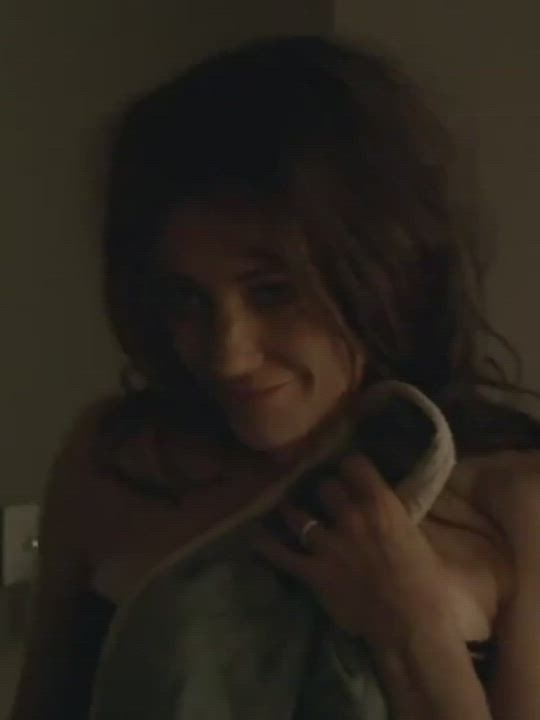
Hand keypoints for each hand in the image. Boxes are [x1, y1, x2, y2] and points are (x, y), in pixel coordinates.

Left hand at [251, 454, 455, 648]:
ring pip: (298, 514)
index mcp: (381, 505)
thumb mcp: (419, 536)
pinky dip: (265, 545)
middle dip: (325, 490)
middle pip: (325, 486)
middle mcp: (350, 517)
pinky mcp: (312, 571)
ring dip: (293, 511)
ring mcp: (327, 544)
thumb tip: (393, 510)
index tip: (350, 470)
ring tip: (287, 508)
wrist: (411, 625)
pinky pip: (280, 554)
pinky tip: (255, 536)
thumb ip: (400, 517)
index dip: (351, 466)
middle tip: (326, 497)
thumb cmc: (428, 583)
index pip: (355, 464)